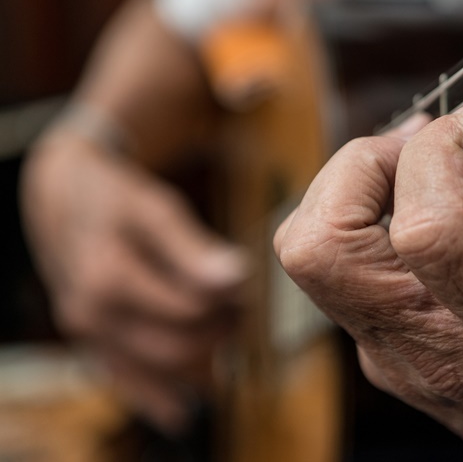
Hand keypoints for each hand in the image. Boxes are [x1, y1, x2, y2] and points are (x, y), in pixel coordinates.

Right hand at [21, 128, 247, 432]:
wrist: (61, 199)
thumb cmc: (114, 199)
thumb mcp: (153, 208)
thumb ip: (193, 247)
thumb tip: (238, 276)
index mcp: (110, 277)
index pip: (192, 308)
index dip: (230, 300)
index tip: (251, 285)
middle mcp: (93, 314)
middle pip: (179, 345)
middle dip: (220, 331)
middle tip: (245, 309)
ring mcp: (89, 334)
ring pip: (159, 369)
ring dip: (202, 361)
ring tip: (229, 332)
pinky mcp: (90, 344)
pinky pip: (125, 381)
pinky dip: (156, 398)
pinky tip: (183, 412)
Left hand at [274, 99, 462, 459]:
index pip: (427, 228)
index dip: (440, 151)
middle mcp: (440, 349)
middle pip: (320, 247)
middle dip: (357, 164)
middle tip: (418, 142)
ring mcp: (401, 359)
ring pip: (313, 258)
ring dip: (349, 189)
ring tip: (412, 165)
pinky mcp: (388, 359)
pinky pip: (345, 275)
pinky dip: (369, 223)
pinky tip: (423, 210)